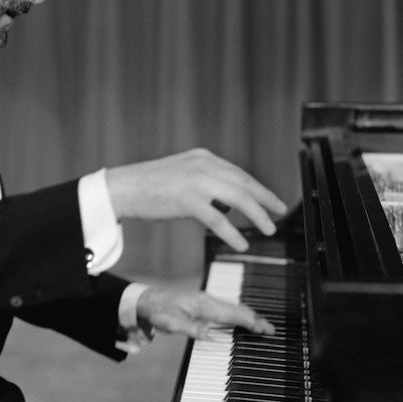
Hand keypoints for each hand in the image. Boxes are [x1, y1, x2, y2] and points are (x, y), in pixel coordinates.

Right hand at [105, 148, 286, 250]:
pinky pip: (218, 219)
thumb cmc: (148, 186)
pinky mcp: (187, 199)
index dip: (258, 188)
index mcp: (203, 158)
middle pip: (244, 183)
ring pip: (237, 198)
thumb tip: (228, 205)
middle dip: (265, 199)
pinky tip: (241, 244)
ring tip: (268, 229)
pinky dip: (233, 232)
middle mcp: (202, 165)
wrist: (122, 188)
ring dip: (256, 215)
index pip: (238, 173)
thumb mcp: (182, 176)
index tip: (272, 200)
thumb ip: (206, 185)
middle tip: (280, 212)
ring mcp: (195, 181)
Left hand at [137, 286, 274, 338]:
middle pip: (238, 309)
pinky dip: (238, 313)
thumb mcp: (171, 323)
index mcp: (203, 305)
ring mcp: (206, 300)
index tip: (265, 329)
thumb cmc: (159, 311)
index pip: (233, 314)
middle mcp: (208, 300)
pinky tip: (241, 319)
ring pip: (233, 307)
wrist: (148, 300)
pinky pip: (226, 307)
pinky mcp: (203, 303)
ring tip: (261, 325)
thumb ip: (190, 328)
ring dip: (248, 316)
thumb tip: (207, 334)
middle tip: (271, 329)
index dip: (251, 322)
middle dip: (255, 319)